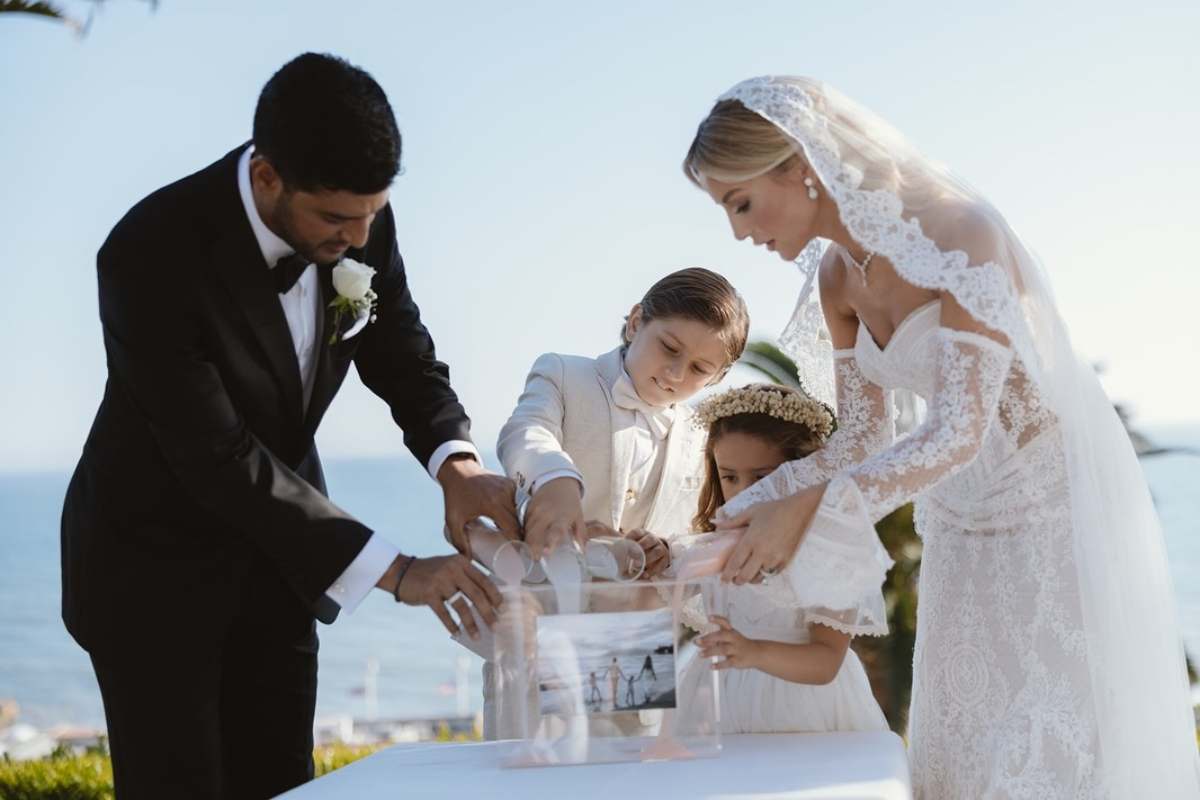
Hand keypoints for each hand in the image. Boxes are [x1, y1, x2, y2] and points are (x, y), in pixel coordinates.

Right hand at [388, 554, 502, 639]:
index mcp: (461, 562)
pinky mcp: (428, 594)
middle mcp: (452, 570)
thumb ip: (467, 578)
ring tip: (477, 636)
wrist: (402, 572)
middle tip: (495, 625)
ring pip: (461, 606)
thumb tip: (489, 600)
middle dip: (487, 612)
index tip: (501, 609)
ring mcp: (440, 581)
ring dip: (471, 624)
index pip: (484, 580)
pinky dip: (452, 625)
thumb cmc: (431, 573)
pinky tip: (458, 634)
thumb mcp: (450, 568)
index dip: (495, 596)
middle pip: (476, 594)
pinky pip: (444, 613)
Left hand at [438, 455, 517, 559]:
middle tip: (518, 549)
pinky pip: (518, 501)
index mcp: (492, 505)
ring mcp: (509, 487)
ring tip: (515, 536)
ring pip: (520, 511)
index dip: (517, 542)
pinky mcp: (510, 483)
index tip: (518, 554)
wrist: (458, 470)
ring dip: (518, 523)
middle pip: (518, 521)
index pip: (512, 528)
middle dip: (519, 535)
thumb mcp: (453, 519)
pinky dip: (516, 511)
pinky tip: (512, 520)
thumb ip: (458, 540)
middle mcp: (504, 495)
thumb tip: (467, 559)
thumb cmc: (455, 496)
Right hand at [523, 477, 584, 559]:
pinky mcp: (527, 509)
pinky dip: (526, 534)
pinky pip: (524, 526)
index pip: (556, 531)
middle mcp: (546, 514)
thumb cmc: (569, 502)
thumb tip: (582, 551)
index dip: (550, 542)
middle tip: (535, 559)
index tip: (546, 552)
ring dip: (529, 543)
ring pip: (528, 532)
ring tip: (531, 552)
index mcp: (561, 517)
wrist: (557, 482)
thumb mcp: (578, 517)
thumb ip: (580, 535)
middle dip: (533, 548)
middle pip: (535, 534)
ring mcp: (535, 511)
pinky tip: (529, 540)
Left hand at [623, 529, 670, 577]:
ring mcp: (661, 548)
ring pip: (657, 551)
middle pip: (650, 539)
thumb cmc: (641, 548)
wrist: (659, 550)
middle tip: (633, 556)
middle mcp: (653, 539)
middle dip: (642, 547)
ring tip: (638, 566)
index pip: (637, 532)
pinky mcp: (665, 559)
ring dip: (648, 559)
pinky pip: (661, 564)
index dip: (630, 537)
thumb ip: (623, 547)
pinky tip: (645, 575)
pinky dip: (653, 570)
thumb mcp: (633, 544)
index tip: (624, 542)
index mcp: (643, 534)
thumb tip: (603, 549)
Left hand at [697, 616, 759, 669]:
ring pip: (723, 649)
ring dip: (710, 652)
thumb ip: (714, 641)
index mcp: (731, 631)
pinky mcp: (737, 660)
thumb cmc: (738, 644)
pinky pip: (727, 663)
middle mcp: (734, 639)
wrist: (756, 653)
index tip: (709, 617)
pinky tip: (711, 666)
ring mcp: (736, 649)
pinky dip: (719, 665)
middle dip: (709, 638)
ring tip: (700, 654)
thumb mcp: (729, 639)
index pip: (725, 622)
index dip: (717, 619)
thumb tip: (700, 643)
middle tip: (697, 641)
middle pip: (722, 636)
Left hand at [715, 483, 825, 583]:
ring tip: (747, 574)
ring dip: (751, 578)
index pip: (735, 563)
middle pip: (745, 576)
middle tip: (733, 579)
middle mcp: (762, 552)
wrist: (800, 511)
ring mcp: (775, 558)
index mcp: (751, 540)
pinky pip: (772, 574)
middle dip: (737, 581)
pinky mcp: (786, 561)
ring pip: (759, 577)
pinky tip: (761, 570)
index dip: (727, 574)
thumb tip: (716, 525)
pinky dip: (765, 574)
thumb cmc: (774, 509)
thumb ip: (733, 522)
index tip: (723, 579)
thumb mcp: (751, 512)